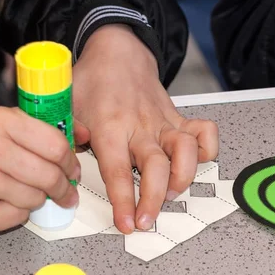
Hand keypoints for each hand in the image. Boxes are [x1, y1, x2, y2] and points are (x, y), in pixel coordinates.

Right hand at [0, 107, 79, 232]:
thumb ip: (41, 129)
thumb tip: (83, 136)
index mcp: (0, 122)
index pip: (55, 145)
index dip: (70, 162)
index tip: (72, 170)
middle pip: (49, 175)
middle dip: (62, 187)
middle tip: (62, 191)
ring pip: (36, 199)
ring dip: (36, 199)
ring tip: (20, 192)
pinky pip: (18, 218)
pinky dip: (16, 213)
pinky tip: (2, 203)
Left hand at [73, 24, 218, 233]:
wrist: (117, 51)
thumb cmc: (91, 82)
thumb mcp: (67, 108)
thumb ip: (68, 138)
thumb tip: (70, 168)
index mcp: (110, 128)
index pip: (117, 171)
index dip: (123, 201)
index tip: (126, 223)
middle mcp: (140, 126)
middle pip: (156, 168)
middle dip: (154, 200)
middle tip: (146, 221)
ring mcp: (162, 122)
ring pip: (186, 151)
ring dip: (183, 178)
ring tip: (173, 194)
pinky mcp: (178, 117)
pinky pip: (204, 131)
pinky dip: (207, 149)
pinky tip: (194, 163)